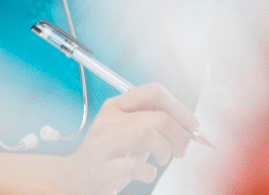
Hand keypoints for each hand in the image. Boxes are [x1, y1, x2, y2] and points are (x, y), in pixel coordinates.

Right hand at [57, 82, 197, 194]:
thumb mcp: (127, 130)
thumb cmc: (109, 154)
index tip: (192, 124)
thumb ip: (152, 123)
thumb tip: (189, 125)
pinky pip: (135, 166)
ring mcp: (102, 145)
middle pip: (157, 117)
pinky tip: (145, 173)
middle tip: (181, 150)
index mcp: (115, 106)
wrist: (75, 177)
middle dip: (180, 135)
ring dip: (165, 150)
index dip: (179, 107)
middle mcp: (108, 121)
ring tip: (162, 159)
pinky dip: (149, 172)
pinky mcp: (101, 169)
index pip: (153, 91)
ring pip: (147, 134)